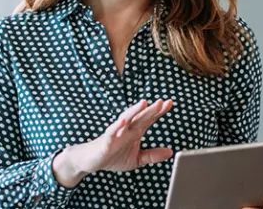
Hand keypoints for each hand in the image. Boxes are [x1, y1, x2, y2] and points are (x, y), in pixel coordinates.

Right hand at [53, 99, 173, 186]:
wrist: (92, 161)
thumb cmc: (113, 156)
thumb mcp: (137, 159)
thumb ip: (152, 155)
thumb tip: (170, 152)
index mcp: (135, 131)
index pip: (149, 119)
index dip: (159, 111)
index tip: (170, 103)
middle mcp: (127, 129)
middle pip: (141, 117)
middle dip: (151, 109)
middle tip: (162, 101)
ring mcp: (117, 132)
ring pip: (127, 119)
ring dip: (135, 111)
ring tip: (144, 103)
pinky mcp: (106, 140)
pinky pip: (112, 131)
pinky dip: (117, 125)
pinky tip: (123, 119)